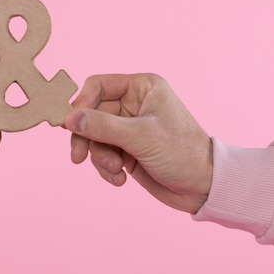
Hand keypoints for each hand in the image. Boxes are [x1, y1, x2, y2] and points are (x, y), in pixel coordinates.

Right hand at [64, 74, 212, 212]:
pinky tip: (119, 179)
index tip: (69, 125)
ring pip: (93, 137)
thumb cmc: (183, 153)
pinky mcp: (126, 149)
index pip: (98, 86)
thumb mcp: (141, 137)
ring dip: (99, 157)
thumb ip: (102, 126)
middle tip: (78, 157)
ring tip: (115, 170)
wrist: (204, 187)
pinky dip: (106, 168)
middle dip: (88, 138)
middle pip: (91, 114)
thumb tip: (69, 118)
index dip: (81, 104)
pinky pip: (101, 154)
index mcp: (142, 88)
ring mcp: (128, 128)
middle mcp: (133, 104)